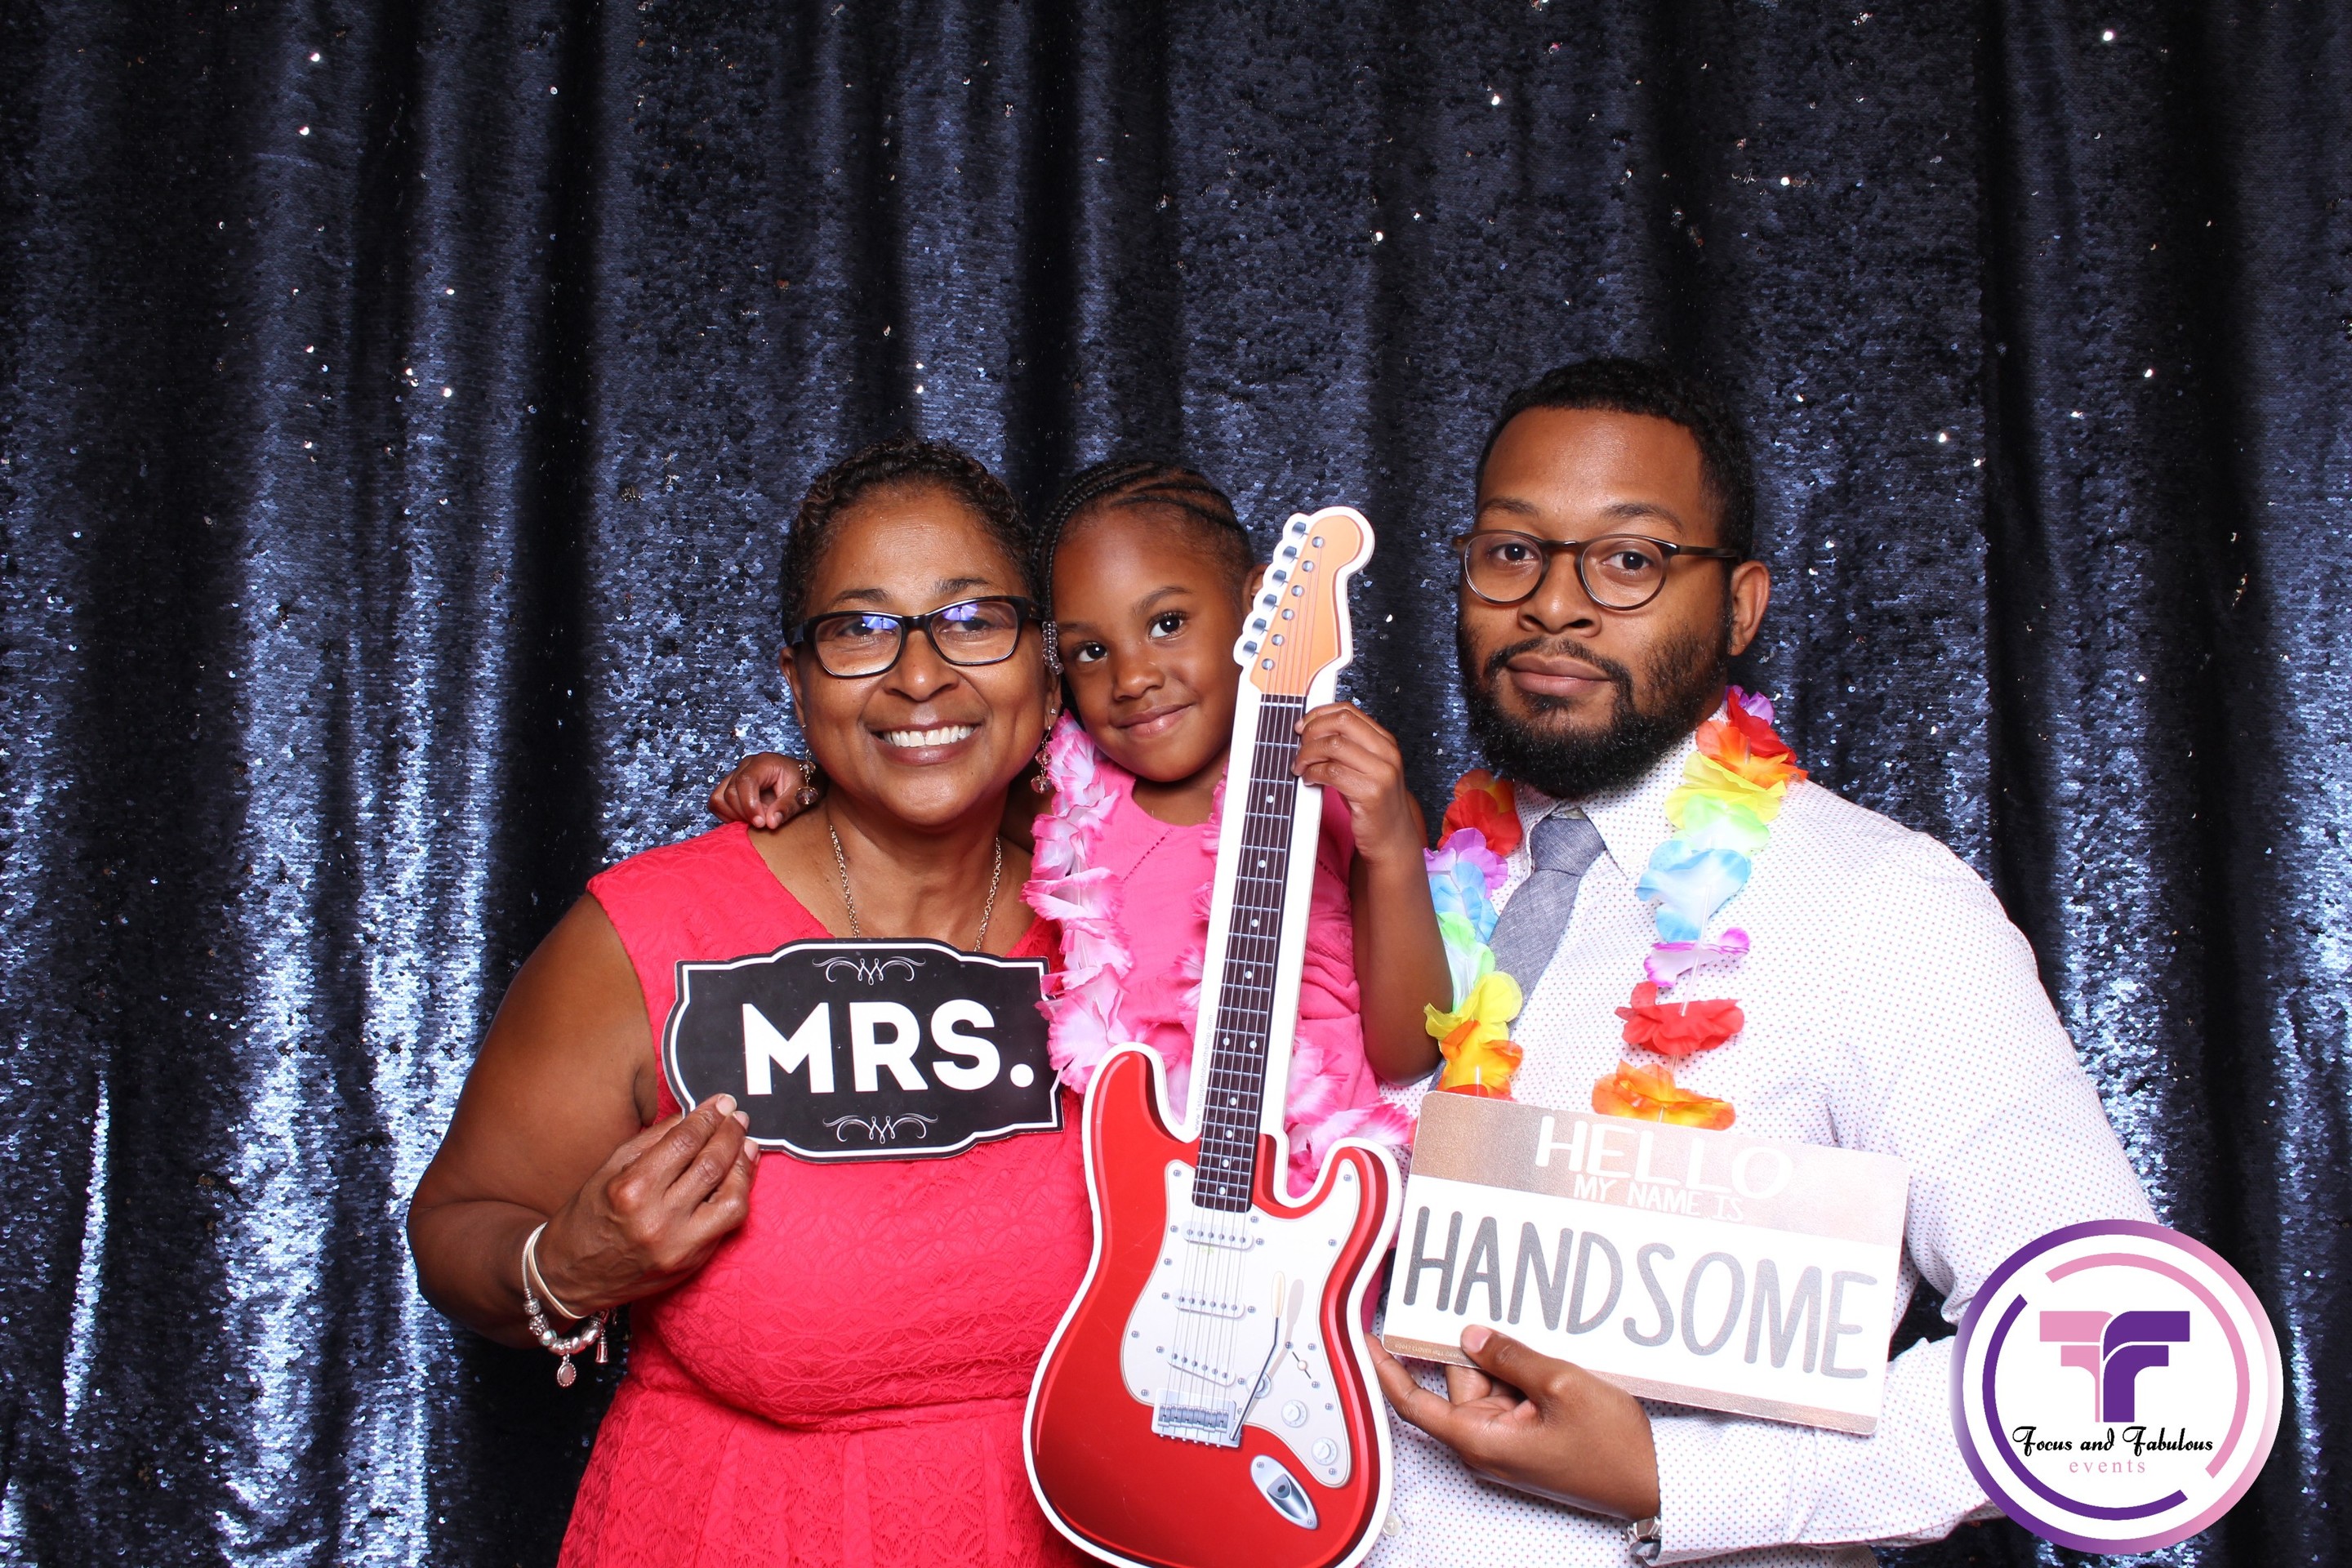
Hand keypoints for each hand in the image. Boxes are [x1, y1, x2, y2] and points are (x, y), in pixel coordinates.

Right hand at [533, 1096, 761, 1315]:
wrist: (570, 1277)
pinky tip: (739, 1175)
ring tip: (744, 1143)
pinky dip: (739, 1194)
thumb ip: (652, 1140)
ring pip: (732, 1197)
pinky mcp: (691, 1263)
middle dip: (730, 1133)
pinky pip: (728, 1223)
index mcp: (631, 1189)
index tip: (721, 1103)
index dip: (708, 1117)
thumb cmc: (586, 1218)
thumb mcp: (608, 1169)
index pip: (684, 1141)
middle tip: (738, 1116)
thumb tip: (691, 1116)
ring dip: (743, 1164)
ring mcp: (679, 1245)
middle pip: (711, 1165)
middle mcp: (658, 1219)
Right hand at [709, 752, 810, 830]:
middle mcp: (746, 766)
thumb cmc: (805, 784)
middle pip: (730, 793)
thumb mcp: (802, 796)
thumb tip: (770, 823)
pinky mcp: (731, 786)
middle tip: (763, 823)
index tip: (761, 823)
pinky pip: (717, 802)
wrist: (806, 779)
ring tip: (756, 819)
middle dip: (745, 814)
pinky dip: (727, 814)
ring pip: (719, 798)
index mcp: (764, 762)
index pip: (745, 782)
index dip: (749, 805)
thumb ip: (786, 808)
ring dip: (734, 815)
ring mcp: (736, 774)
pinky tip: (747, 818)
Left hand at [1294, 703, 1425, 867]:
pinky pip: (1331, 772)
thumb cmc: (1373, 803)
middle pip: (1340, 723)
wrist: (1392, 839)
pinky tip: (1310, 780)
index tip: (1302, 726)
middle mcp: (1387, 753)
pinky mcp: (1370, 793)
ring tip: (1302, 767)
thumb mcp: (1364, 768)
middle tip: (1299, 747)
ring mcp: (1382, 772)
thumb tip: (1309, 730)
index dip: (1319, 715)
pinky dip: (1312, 773)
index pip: (1348, 711)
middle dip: (1312, 732)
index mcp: (1385, 741)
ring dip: (1308, 755)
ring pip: (1333, 746)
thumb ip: (1346, 747)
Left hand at [1371, 1326, 1659, 1520]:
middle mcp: (1488, 1443)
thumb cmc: (1611, 1449)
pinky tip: (1543, 1353)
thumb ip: (1510, 1356)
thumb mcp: (1560, 1385)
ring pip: (1488, 1383)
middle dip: (1472, 1347)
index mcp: (1481, 1440)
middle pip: (1458, 1381)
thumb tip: (1470, 1334)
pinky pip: (1511, 1393)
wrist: (1653, 1480)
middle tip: (1487, 1309)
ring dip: (1506, 1359)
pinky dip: (1521, 1372)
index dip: (1387, 1370)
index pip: (1414, 1402)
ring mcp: (1509, 1440)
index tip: (1367, 1340)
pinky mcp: (1529, 1436)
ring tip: (1535, 1337)